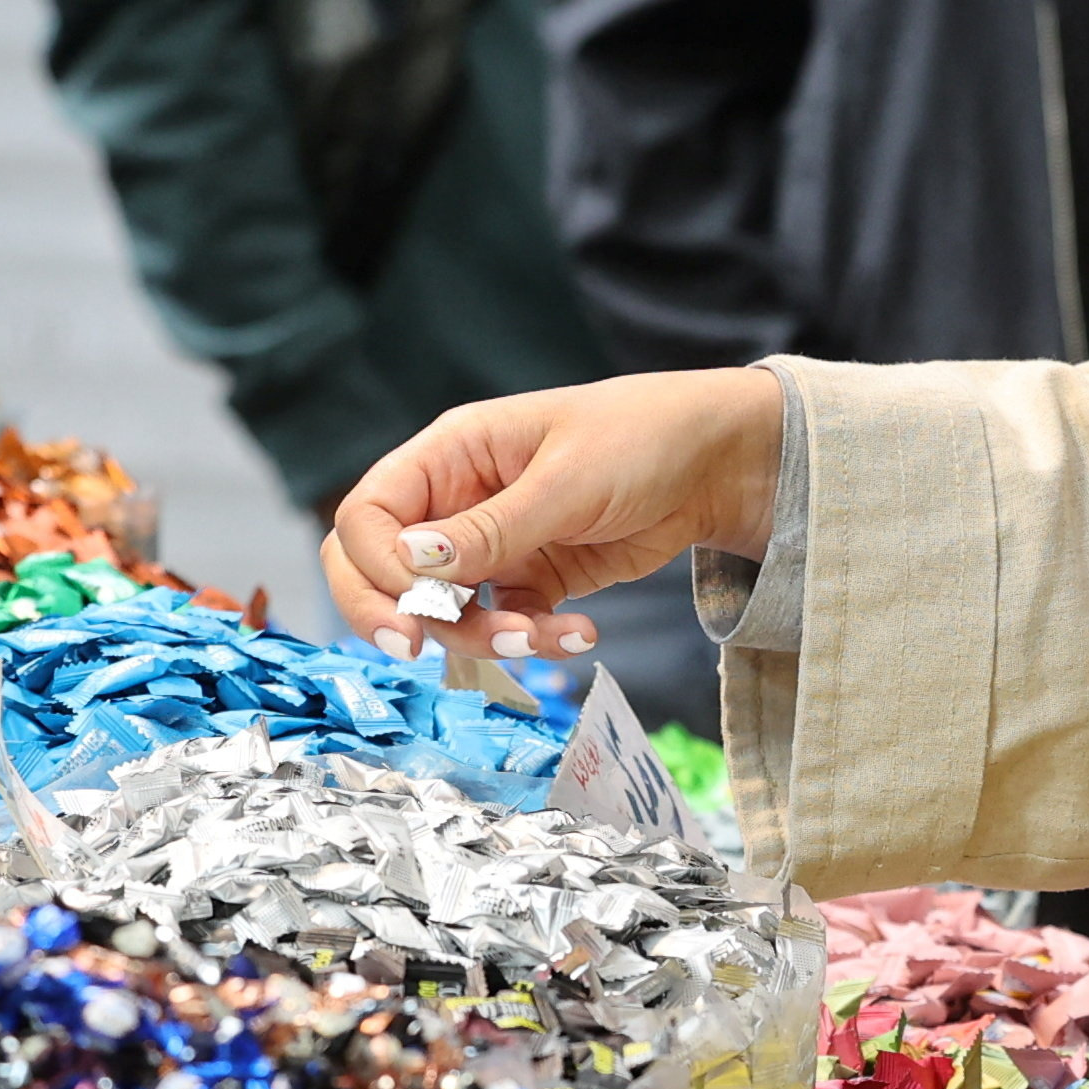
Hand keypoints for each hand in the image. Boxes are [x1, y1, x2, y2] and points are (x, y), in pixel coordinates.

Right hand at [318, 369, 786, 659]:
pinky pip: (504, 625)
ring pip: (445, 611)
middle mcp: (458, 501)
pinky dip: (532, 641)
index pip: (368, 515)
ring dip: (483, 638)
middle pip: (381, 570)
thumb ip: (490, 529)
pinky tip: (580, 633)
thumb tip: (411, 564)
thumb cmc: (644, 438)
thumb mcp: (567, 480)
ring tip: (544, 637)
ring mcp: (493, 544)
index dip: (374, 566)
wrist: (721, 463)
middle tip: (422, 650)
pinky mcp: (532, 579)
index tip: (414, 605)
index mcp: (451, 454)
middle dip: (397, 614)